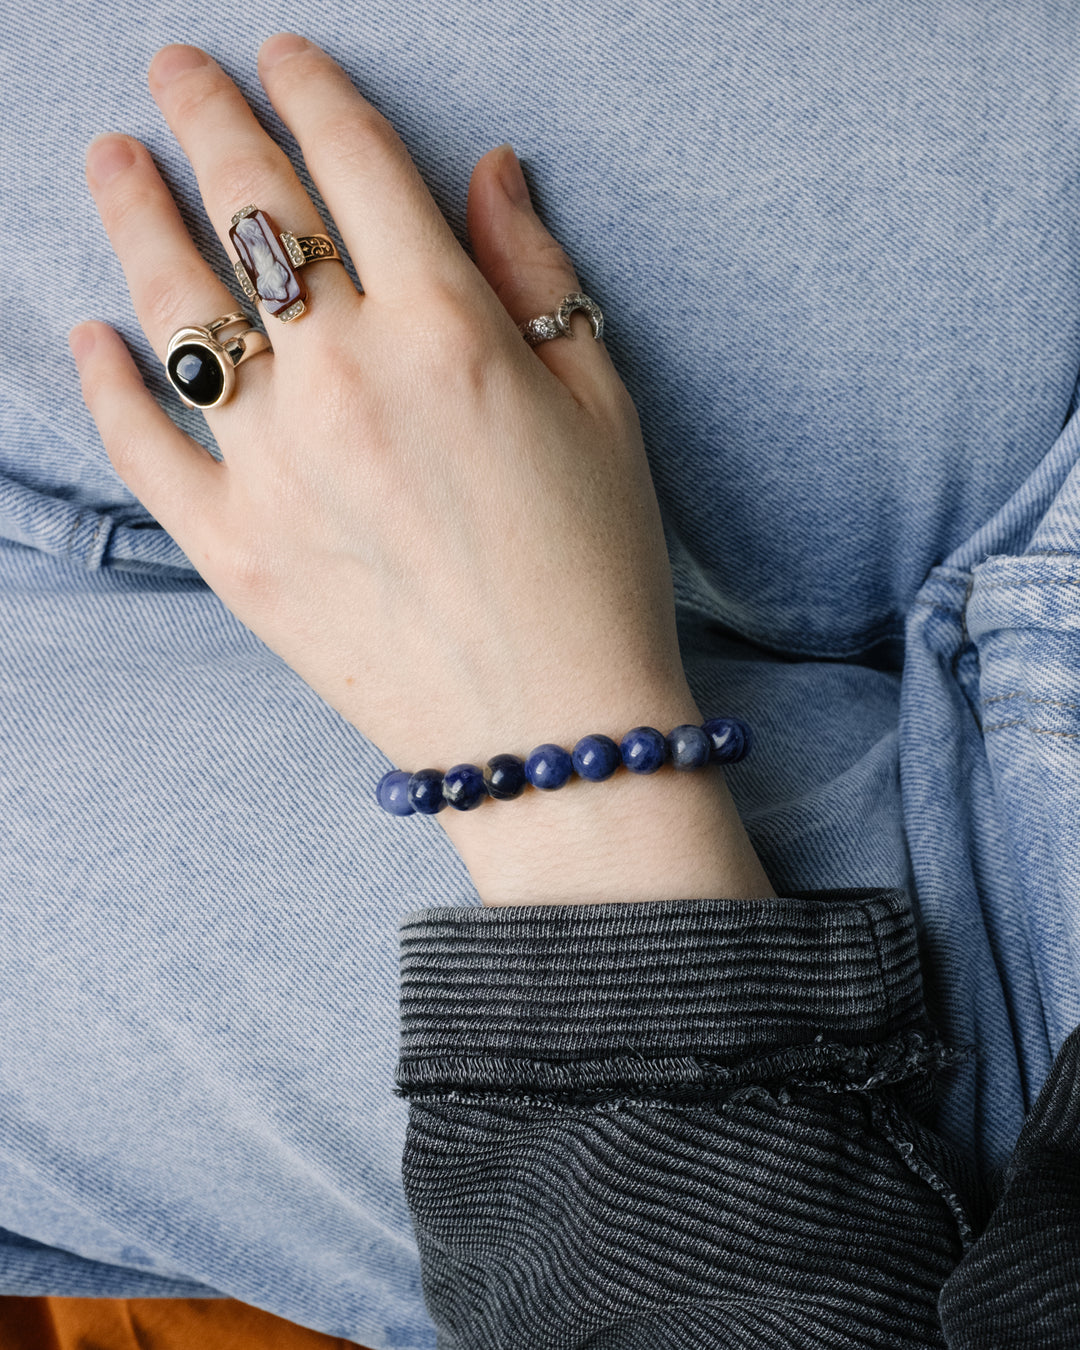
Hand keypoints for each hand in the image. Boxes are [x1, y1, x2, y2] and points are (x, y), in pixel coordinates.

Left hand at [71, 34, 773, 904]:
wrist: (550, 729)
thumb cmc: (596, 569)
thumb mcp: (602, 408)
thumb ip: (536, 279)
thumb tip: (487, 173)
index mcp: (447, 332)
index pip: (359, 167)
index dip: (315, 92)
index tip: (284, 58)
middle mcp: (346, 381)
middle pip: (254, 213)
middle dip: (207, 118)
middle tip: (175, 72)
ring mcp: (274, 468)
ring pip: (178, 310)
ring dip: (136, 218)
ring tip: (110, 161)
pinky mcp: (234, 551)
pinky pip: (146, 450)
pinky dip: (108, 385)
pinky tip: (90, 336)